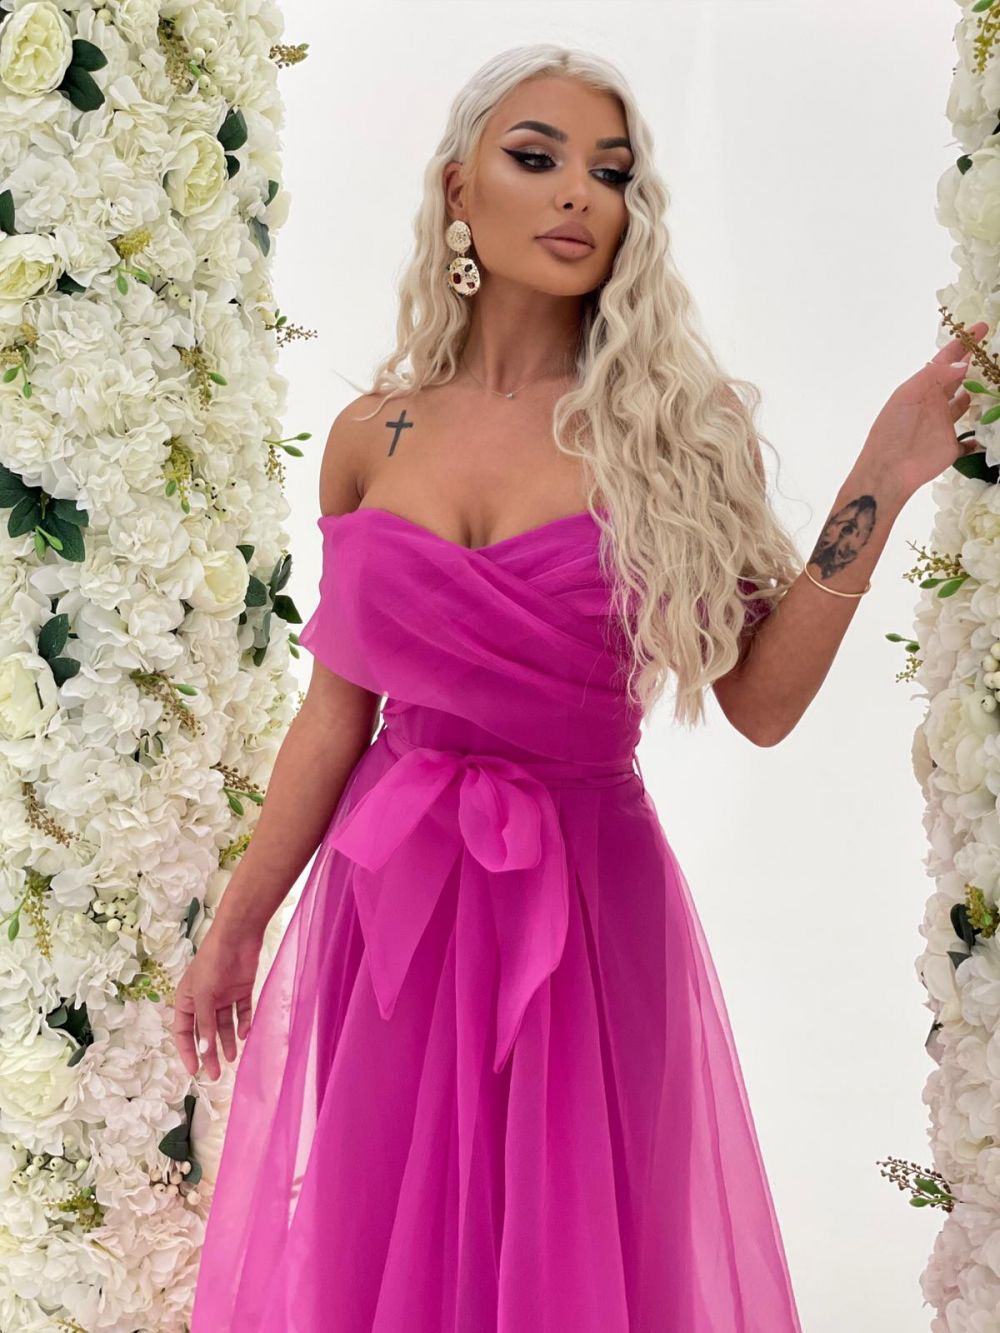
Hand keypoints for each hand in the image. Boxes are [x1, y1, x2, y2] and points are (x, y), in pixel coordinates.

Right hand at [171, 915, 264, 1080]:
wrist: (237, 935)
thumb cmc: (212, 963)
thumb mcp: (204, 996)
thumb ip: (204, 1025)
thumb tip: (204, 1052)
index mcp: (187, 999)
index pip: (183, 1031)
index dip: (188, 1051)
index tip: (194, 1071)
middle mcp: (204, 999)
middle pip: (205, 1031)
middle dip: (210, 1052)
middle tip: (217, 1074)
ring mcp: (223, 994)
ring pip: (224, 1023)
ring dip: (227, 1040)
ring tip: (233, 1057)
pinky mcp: (242, 989)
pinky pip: (242, 1011)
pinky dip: (244, 1022)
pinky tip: (245, 1034)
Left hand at [859, 320, 989, 500]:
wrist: (888, 469)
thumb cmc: (893, 429)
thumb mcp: (907, 396)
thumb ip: (933, 376)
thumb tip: (962, 363)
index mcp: (923, 389)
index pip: (946, 361)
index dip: (963, 344)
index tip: (982, 328)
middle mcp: (935, 404)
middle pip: (958, 379)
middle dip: (975, 365)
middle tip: (994, 353)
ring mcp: (943, 425)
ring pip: (966, 405)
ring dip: (979, 395)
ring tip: (998, 382)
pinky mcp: (950, 447)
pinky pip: (968, 442)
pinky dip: (978, 437)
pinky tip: (987, 430)